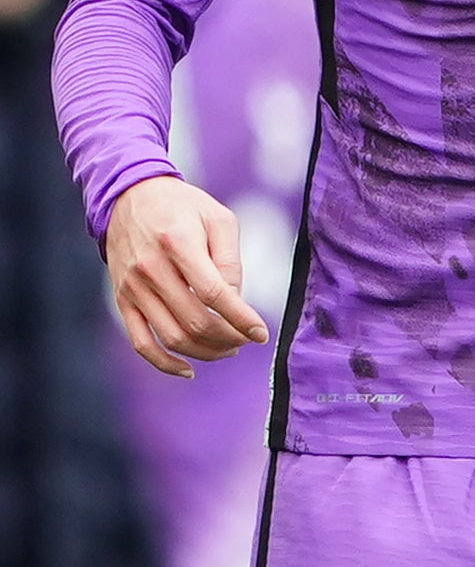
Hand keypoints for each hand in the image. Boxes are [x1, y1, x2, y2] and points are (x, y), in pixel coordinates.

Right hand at [106, 176, 268, 377]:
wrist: (129, 197)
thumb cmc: (184, 206)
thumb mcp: (218, 218)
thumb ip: (229, 260)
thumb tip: (235, 302)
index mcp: (179, 244)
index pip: (214, 294)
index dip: (241, 319)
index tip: (261, 333)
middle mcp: (151, 268)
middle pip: (194, 321)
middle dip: (227, 338)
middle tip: (246, 340)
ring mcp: (133, 288)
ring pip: (170, 337)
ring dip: (204, 352)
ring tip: (228, 349)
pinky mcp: (122, 300)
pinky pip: (141, 342)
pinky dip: (164, 363)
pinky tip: (188, 369)